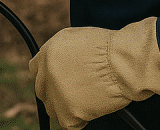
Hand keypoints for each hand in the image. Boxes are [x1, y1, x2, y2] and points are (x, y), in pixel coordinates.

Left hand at [29, 17, 159, 129]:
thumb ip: (61, 53)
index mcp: (48, 53)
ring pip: (53, 109)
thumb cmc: (108, 49)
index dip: (49, 77)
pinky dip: (79, 120)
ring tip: (87, 98)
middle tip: (75, 92)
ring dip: (67, 107)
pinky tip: (91, 108)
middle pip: (43, 91)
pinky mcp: (67, 114)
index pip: (36, 71)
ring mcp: (55, 95)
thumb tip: (58, 65)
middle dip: (56, 93)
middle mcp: (47, 74)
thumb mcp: (77, 38)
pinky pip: (67, 124)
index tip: (58, 81)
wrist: (123, 63)